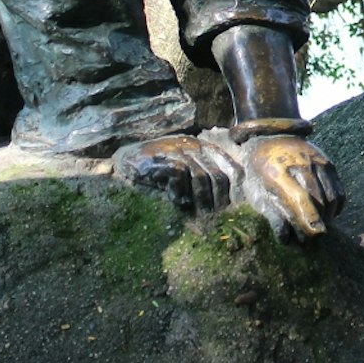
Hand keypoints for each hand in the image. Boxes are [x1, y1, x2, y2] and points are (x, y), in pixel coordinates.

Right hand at [113, 134, 241, 214]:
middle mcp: (194, 146)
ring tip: (196, 213)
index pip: (230, 167)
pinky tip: (176, 201)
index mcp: (204, 147)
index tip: (234, 206)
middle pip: (217, 175)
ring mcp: (178, 150)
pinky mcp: (163, 158)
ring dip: (200, 199)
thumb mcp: (186, 169)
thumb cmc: (160, 168)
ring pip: (200, 177)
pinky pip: (179, 176)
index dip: (234, 188)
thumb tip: (225, 200)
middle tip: (213, 215)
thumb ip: (204, 176)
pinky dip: (179, 192)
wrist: (129, 159)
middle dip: (217, 199)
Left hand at [240, 134, 344, 241]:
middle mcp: (300, 163)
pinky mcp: (328, 162)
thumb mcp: (255, 193)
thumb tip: (286, 239)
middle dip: (317, 223)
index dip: (309, 218)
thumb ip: (271, 215)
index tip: (314, 235)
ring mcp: (316, 161)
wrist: (268, 137)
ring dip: (327, 217)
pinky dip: (336, 207)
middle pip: (318, 200)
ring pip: (331, 197)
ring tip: (318, 227)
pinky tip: (327, 215)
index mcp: (277, 172)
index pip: (299, 198)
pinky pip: (339, 190)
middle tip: (311, 239)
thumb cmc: (258, 172)